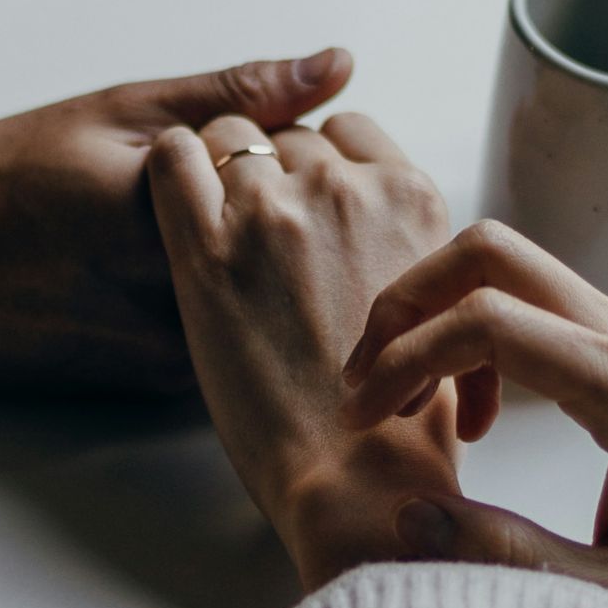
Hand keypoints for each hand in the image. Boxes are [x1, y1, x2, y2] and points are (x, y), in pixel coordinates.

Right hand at [0, 50, 353, 389]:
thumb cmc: (6, 180)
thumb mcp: (120, 112)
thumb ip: (236, 94)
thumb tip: (337, 65)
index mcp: (182, 220)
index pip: (307, 182)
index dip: (294, 153)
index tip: (253, 139)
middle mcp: (187, 301)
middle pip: (301, 251)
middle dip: (293, 213)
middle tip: (233, 181)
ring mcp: (179, 354)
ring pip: (273, 302)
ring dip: (270, 266)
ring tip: (190, 232)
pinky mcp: (166, 386)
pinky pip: (237, 338)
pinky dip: (235, 305)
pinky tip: (169, 274)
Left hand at [146, 112, 458, 589]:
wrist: (355, 476)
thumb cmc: (400, 416)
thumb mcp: (437, 304)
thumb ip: (407, 245)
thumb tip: (379, 229)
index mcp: (411, 198)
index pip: (350, 130)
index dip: (320, 162)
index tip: (305, 202)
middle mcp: (347, 189)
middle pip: (289, 135)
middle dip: (270, 172)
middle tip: (257, 236)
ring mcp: (275, 210)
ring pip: (229, 135)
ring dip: (218, 171)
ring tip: (215, 231)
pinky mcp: (207, 246)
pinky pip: (172, 155)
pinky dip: (170, 168)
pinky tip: (173, 208)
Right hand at [339, 221, 607, 607]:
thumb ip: (512, 560)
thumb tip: (408, 520)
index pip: (490, 320)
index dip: (406, 357)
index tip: (367, 418)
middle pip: (492, 252)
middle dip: (408, 303)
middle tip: (368, 386)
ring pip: (509, 267)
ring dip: (438, 317)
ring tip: (407, 405)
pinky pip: (533, 305)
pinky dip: (476, 337)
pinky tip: (474, 419)